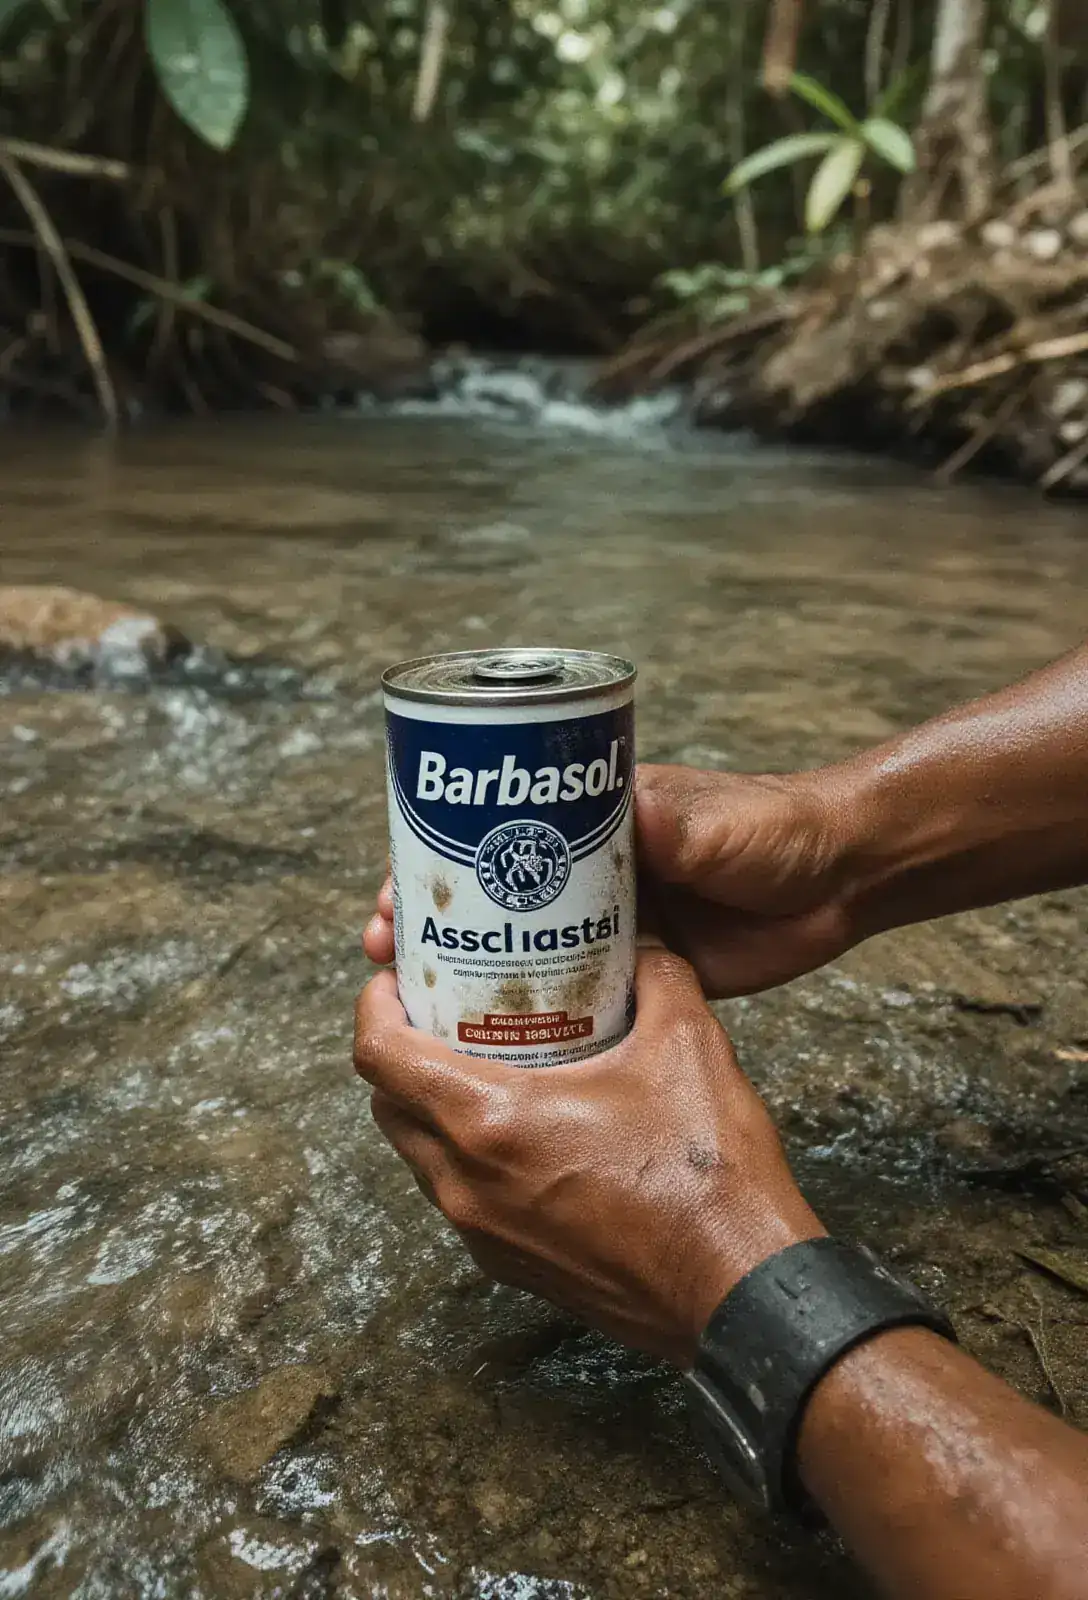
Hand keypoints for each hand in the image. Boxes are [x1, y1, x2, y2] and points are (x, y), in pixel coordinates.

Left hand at [353, 946, 824, 1364]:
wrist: (736, 1290)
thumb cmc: (705, 1175)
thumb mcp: (687, 1046)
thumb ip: (658, 976)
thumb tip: (641, 945)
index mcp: (487, 1122)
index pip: (379, 1055)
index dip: (374, 1006)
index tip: (393, 980)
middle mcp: (465, 1182)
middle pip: (388, 1104)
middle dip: (402, 1051)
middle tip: (443, 1011)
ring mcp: (482, 1231)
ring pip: (420, 1154)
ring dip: (433, 1105)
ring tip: (484, 1062)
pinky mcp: (508, 1263)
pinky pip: (460, 1194)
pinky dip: (468, 1153)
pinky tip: (526, 1125)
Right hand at [364, 765, 863, 996]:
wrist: (842, 878)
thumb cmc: (775, 828)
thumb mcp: (711, 819)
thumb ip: (668, 822)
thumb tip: (613, 823)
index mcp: (591, 823)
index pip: (490, 833)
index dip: (433, 860)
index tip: (393, 893)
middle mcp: (588, 872)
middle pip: (489, 895)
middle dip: (430, 922)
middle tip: (386, 958)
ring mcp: (611, 925)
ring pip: (520, 949)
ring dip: (467, 972)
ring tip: (417, 1007)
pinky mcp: (641, 972)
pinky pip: (571, 993)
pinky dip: (529, 1013)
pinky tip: (487, 1044)